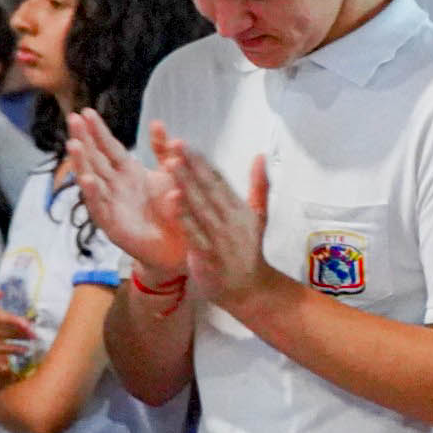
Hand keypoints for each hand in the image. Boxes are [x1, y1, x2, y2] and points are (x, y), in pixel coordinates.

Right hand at [67, 112, 189, 274]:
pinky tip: (88, 180)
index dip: (98, 131)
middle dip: (84, 139)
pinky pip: (100, 208)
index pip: (109, 147)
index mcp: (127, 172)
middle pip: (95, 158)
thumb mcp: (170, 175)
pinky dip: (93, 194)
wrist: (180, 246)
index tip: (86, 112)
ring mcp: (110, 205)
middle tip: (73, 118)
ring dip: (82, 163)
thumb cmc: (173, 210)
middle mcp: (115, 186)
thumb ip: (163, 150)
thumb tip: (157, 122)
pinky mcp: (112, 225)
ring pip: (92, 180)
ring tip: (74, 144)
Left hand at [162, 138, 280, 317]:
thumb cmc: (248, 251)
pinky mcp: (209, 254)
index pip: (219, 180)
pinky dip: (184, 216)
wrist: (250, 290)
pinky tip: (172, 200)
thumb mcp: (258, 216)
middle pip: (209, 188)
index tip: (186, 143)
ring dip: (185, 184)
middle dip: (191, 166)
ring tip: (170, 164)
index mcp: (239, 208)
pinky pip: (195, 232)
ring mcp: (220, 237)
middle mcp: (231, 219)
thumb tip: (261, 156)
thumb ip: (259, 185)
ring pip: (200, 206)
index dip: (201, 161)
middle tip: (175, 144)